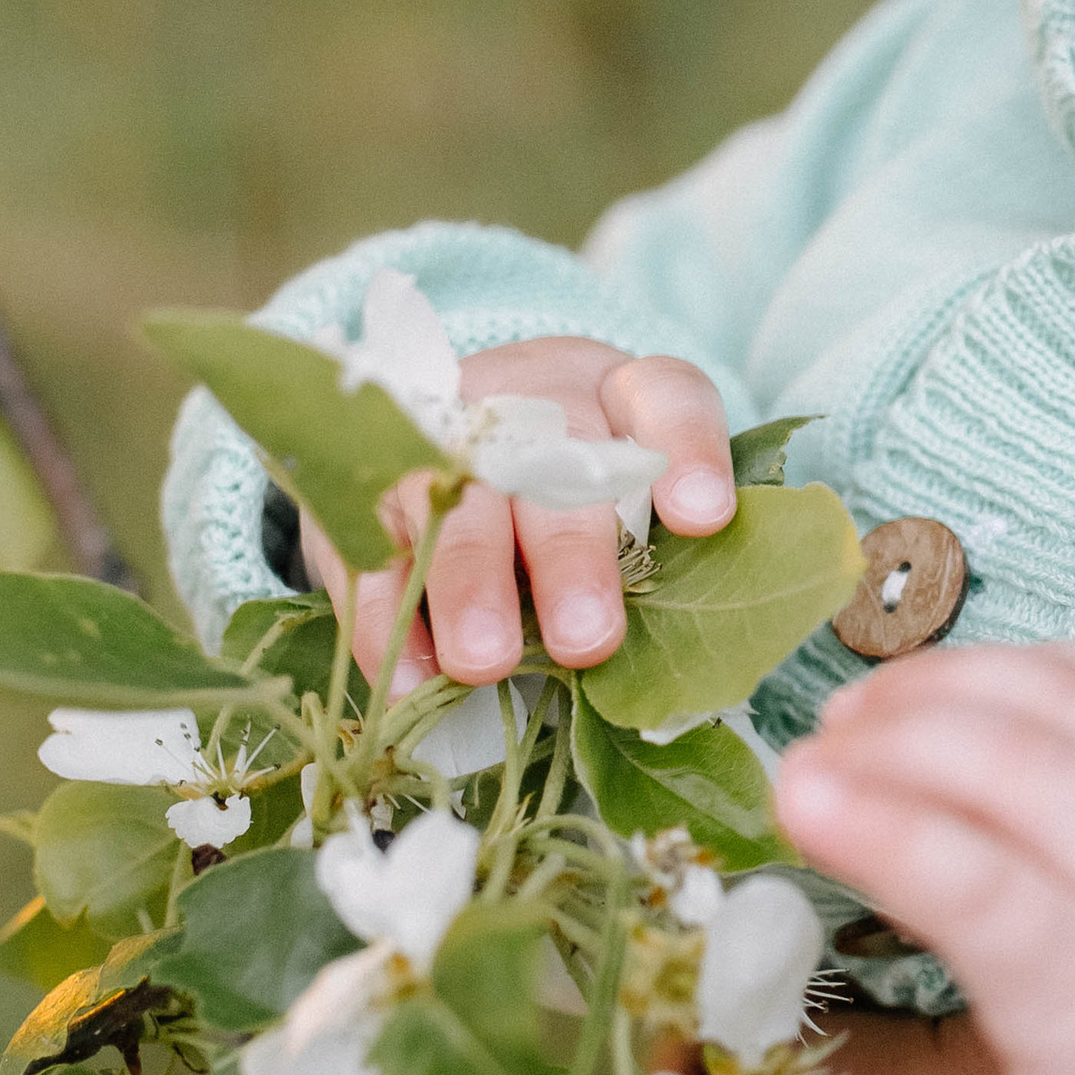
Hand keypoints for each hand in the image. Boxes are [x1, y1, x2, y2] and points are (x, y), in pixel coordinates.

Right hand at [300, 336, 733, 685]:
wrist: (467, 435)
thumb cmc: (582, 490)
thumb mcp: (635, 492)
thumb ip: (659, 547)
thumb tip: (682, 648)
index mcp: (620, 394)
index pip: (668, 400)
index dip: (688, 454)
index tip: (704, 517)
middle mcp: (532, 400)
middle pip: (554, 466)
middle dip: (570, 557)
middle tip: (586, 639)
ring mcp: (442, 435)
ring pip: (455, 501)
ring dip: (468, 585)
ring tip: (484, 663)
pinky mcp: (369, 487)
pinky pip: (372, 550)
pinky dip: (386, 620)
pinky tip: (411, 681)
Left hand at [776, 644, 1074, 1074]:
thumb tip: (1012, 841)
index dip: (1025, 675)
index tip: (941, 687)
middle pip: (1065, 713)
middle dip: (943, 694)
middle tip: (854, 716)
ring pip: (1012, 768)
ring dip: (896, 744)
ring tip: (815, 760)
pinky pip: (963, 875)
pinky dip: (875, 827)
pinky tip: (810, 812)